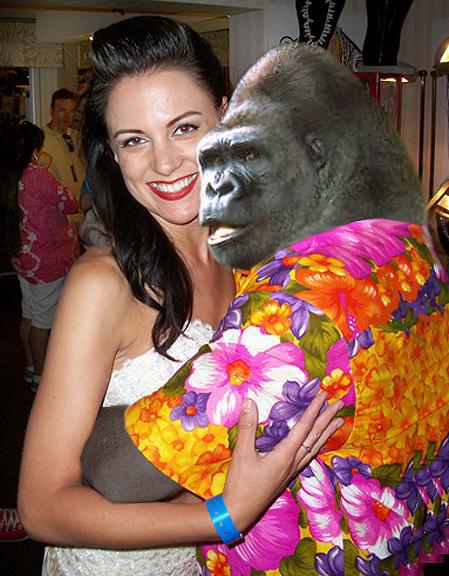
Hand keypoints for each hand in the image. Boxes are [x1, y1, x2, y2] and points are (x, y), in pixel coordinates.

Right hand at [222, 392, 342, 532]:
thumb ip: (247, 427)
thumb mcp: (241, 454)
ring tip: (338, 422)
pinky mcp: (287, 475)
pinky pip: (308, 456)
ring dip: (326, 433)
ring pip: (315, 448)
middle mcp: (293, 463)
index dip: (314, 409)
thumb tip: (250, 402)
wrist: (238, 512)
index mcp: (285, 456)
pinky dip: (317, 445)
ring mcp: (291, 470)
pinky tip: (317, 444)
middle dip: (327, 418)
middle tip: (340, 403)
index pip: (304, 428)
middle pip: (315, 437)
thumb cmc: (240, 484)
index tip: (323, 395)